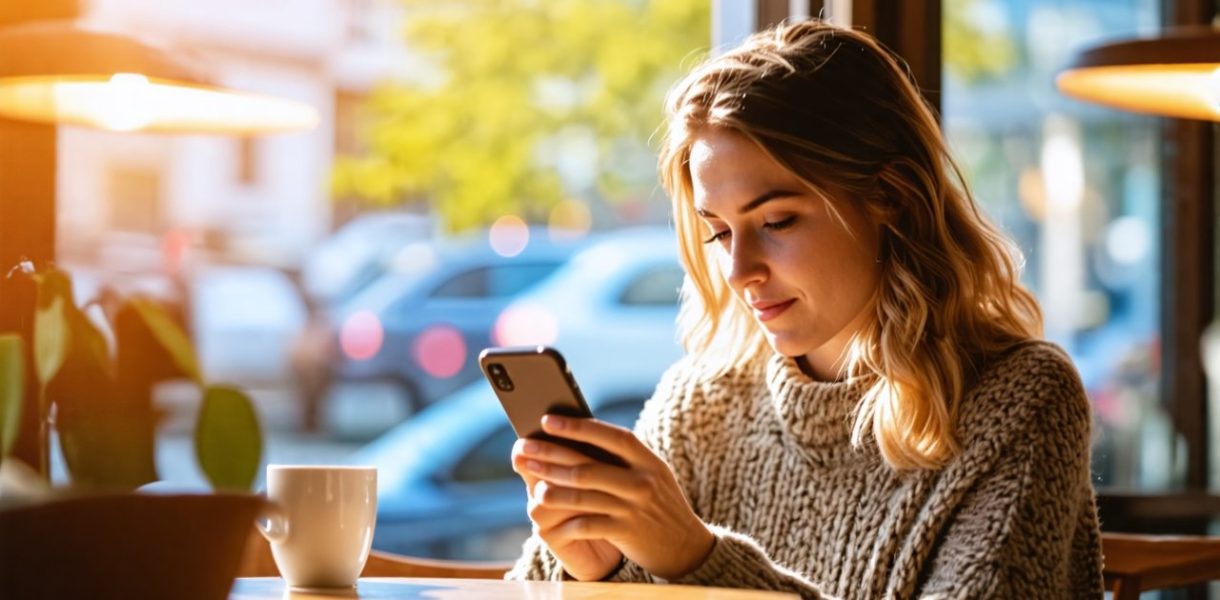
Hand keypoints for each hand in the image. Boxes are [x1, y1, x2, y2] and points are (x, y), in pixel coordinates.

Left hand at [515, 415, 714, 580]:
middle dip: (551, 456)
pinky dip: (564, 520)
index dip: (578, 427)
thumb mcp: (650, 473)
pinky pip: (587, 524)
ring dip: (552, 487)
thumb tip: (577, 434)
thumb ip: (623, 457)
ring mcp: (634, 508)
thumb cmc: (657, 503)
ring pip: (583, 495)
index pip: (611, 436)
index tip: (547, 420)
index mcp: (648, 460)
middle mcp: (642, 482)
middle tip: (524, 448)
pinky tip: (547, 518)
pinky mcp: (625, 532)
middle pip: (588, 465)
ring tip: (531, 482)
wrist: (685, 545)